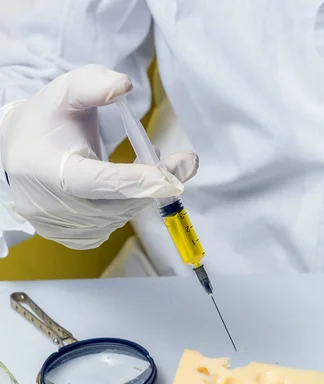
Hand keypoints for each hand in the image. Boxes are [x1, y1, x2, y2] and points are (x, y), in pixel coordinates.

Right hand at [0, 64, 198, 249]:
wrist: (20, 150)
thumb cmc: (47, 120)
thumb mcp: (65, 91)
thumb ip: (93, 84)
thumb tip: (124, 85)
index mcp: (48, 169)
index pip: (102, 181)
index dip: (144, 178)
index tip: (182, 167)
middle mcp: (50, 205)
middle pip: (119, 204)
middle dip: (155, 184)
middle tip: (178, 163)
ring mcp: (59, 227)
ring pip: (120, 218)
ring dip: (142, 195)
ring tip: (143, 168)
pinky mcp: (69, 238)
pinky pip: (111, 228)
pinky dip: (125, 208)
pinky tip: (122, 190)